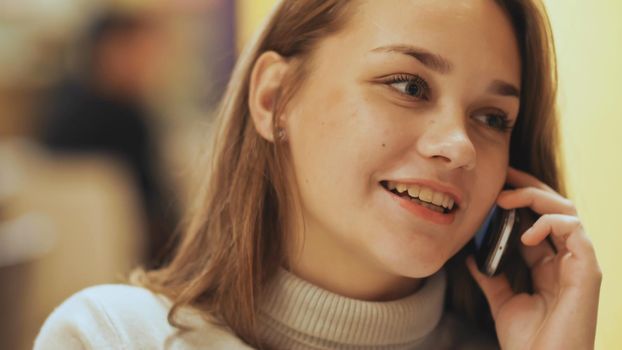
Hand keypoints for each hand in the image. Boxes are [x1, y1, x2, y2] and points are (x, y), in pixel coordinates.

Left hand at [466, 166, 601, 349]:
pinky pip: (575, 231)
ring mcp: (580, 264)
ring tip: (505, 200)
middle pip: (555, 207)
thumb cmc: (529, 341)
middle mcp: (567, 259)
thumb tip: (471, 256)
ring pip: (567, 211)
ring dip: (535, 198)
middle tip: (501, 177)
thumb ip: (490, 277)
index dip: (519, 197)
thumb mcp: (502, 301)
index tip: (494, 184)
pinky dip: (550, 223)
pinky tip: (525, 234)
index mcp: (549, 264)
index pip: (538, 218)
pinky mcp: (588, 272)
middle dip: (528, 186)